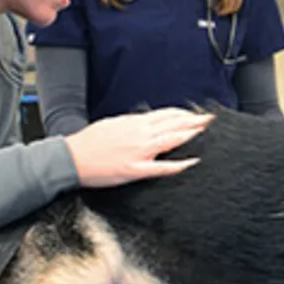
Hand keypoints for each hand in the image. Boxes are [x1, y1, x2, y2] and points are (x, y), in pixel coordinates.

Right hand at [64, 108, 213, 187]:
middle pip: (173, 124)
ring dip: (191, 135)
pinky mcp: (134, 170)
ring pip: (171, 140)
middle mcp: (139, 135)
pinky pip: (160, 168)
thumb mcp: (113, 124)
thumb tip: (147, 120)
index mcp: (134, 123)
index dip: (184, 113)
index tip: (198, 113)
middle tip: (212, 119)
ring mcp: (138, 152)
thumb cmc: (89, 142)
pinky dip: (178, 165)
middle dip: (194, 121)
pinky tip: (192, 162)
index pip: (165, 115)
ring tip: (207, 132)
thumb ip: (132, 123)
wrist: (71, 158)